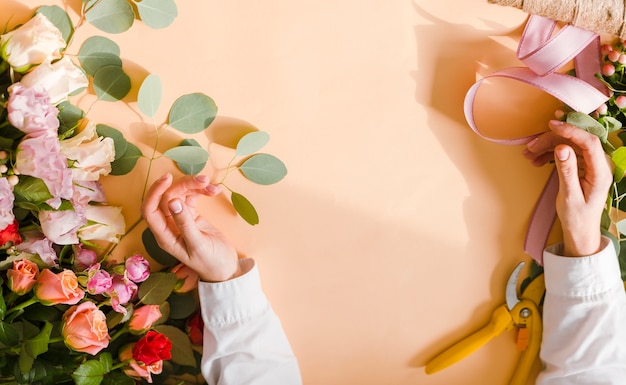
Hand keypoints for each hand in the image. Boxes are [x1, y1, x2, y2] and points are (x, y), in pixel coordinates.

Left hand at [141, 173, 240, 281]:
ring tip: (211, 185)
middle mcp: (168, 226)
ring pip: (180, 194)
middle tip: (203, 180)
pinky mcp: (191, 215)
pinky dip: (202, 191)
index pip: (150, 210)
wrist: (226, 268)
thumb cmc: (211, 262)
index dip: (154, 192)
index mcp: (164, 236)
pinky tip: (214, 191)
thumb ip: (185, 224)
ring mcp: (179, 219)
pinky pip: (191, 197)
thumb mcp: (198, 245)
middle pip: (167, 197)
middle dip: (183, 185)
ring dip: (194, 186)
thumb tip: (173, 201)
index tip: (168, 178)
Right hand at [523, 120, 612, 256]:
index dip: (571, 130)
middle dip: (552, 139)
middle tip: (531, 146)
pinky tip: (536, 159)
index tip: (551, 125)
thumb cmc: (577, 217)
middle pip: (576, 141)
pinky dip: (549, 153)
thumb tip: (562, 147)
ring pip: (568, 145)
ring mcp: (590, 164)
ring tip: (529, 153)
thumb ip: (567, 170)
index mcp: (601, 172)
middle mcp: (598, 164)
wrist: (580, 230)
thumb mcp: (569, 195)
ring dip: (547, 146)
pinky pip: (566, 152)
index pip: (589, 142)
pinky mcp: (581, 166)